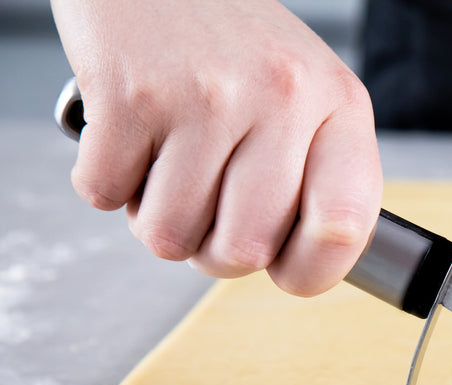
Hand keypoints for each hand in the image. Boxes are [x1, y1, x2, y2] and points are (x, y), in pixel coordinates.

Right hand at [51, 0, 381, 295]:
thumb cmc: (230, 42)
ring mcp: (206, 96)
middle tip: (207, 206)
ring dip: (155, 216)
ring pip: (170, 237)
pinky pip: (104, 196)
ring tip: (169, 161)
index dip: (311, 272)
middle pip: (244, 251)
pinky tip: (132, 136)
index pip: (345, 226)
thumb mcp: (307, 94)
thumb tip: (298, 266)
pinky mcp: (131, 93)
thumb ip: (316, 175)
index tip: (285, 268)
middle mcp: (282, 98)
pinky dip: (106, 180)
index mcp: (340, 106)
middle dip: (213, 250)